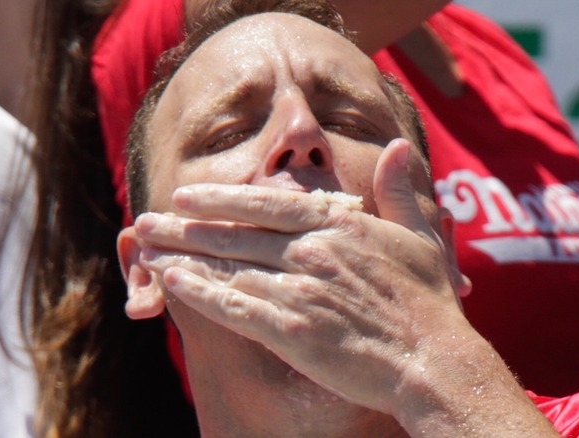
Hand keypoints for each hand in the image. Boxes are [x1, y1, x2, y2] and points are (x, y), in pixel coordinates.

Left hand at [131, 139, 461, 413]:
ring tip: (144, 249)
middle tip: (143, 220)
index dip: (221, 199)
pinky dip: (199, 292)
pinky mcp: (292, 331)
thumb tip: (396, 146)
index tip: (185, 196)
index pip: (267, 204)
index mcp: (339, 227)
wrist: (434, 361)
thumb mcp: (421, 237)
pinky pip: (234, 306)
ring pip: (227, 267)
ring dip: (180, 257)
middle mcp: (312, 252)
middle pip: (234, 234)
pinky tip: (171, 283)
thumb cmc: (430, 303)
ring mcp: (300, 290)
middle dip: (182, 227)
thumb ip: (399, 192)